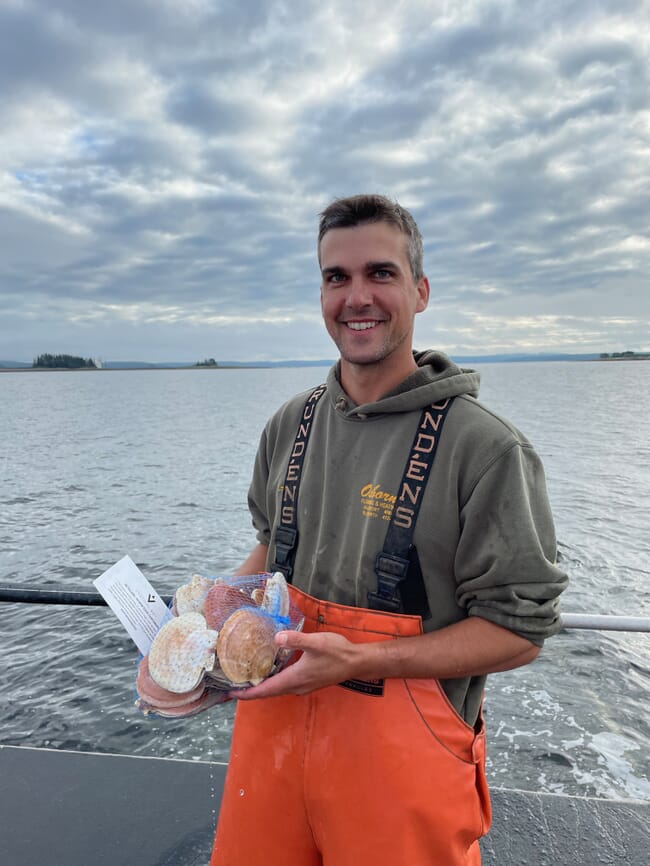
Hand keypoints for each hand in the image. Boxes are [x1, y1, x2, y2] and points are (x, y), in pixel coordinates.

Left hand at [231, 630, 359, 700]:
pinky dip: (273, 682)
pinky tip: (270, 671)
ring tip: (246, 679)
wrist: (356, 662)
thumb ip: (296, 640)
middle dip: (249, 691)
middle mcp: (296, 687)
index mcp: (294, 679)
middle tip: (232, 686)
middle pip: (268, 692)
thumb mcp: (316, 643)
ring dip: (261, 687)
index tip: (229, 694)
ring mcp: (303, 686)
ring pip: (276, 689)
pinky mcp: (308, 682)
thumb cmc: (337, 652)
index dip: (246, 694)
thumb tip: (276, 637)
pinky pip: (285, 685)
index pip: (265, 690)